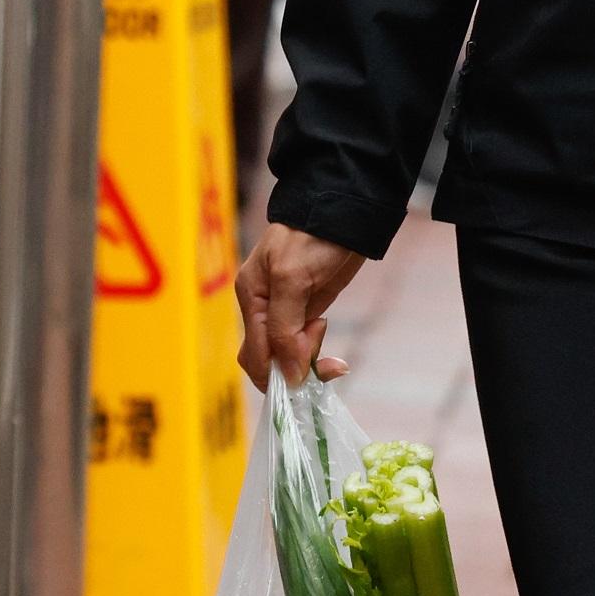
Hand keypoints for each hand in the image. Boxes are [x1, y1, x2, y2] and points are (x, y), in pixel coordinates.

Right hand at [233, 223, 365, 388]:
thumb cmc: (312, 238)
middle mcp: (262, 307)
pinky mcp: (306, 311)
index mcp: (250, 296)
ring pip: (288, 354)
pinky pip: (303, 344)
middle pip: (268, 358)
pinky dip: (316, 352)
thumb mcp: (292, 280)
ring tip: (328, 341)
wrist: (344, 215)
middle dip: (293, 367)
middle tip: (325, 362)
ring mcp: (285, 311)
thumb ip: (285, 328)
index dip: (276, 372)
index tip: (304, 380)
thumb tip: (287, 374)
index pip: (254, 352)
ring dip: (309, 360)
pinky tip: (329, 346)